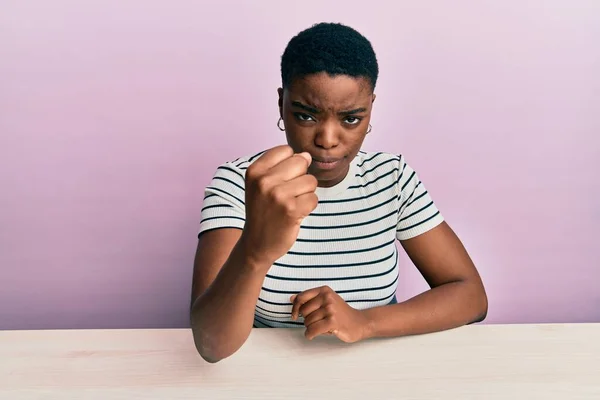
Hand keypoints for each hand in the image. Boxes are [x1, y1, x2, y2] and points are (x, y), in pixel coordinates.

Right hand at [240, 145, 318, 267]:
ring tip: (290, 205)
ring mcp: (278, 195)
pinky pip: (314, 198)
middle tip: (286, 194)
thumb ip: (281, 166)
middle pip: (301, 162)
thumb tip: (307, 155)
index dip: (289, 164)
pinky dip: (308, 207)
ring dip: (305, 194)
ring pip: (310, 181)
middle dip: (300, 177)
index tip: (279, 181)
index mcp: (254, 171)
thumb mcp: (260, 184)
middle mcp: (264, 181)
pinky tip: (295, 214)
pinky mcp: (291, 210)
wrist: (256, 244)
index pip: (286, 150)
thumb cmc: (262, 211)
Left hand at [290, 286, 370, 342]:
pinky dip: (310, 334)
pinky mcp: (332, 321)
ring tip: (322, 327)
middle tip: (317, 322)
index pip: (301, 297)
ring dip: (311, 328)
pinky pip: (312, 330)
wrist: (359, 323)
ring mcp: (330, 309)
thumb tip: (291, 298)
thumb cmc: (340, 313)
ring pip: (307, 322)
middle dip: (307, 319)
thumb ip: (309, 299)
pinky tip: (313, 335)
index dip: (295, 308)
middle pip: (303, 311)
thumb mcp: (326, 301)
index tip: (295, 316)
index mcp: (324, 290)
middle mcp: (327, 297)